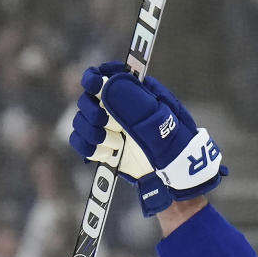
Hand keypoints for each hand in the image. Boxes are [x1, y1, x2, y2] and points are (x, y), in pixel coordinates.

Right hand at [69, 62, 225, 215]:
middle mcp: (121, 107)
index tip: (92, 84)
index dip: (96, 77)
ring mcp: (111, 126)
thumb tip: (108, 84)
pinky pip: (80, 140)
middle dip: (94, 113)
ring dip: (92, 133)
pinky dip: (88, 148)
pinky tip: (107, 154)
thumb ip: (136, 107)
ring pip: (81, 120)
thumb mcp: (162, 128)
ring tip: (115, 146)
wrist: (176, 182)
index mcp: (138, 94)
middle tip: (108, 126)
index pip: (108, 74)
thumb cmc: (177, 151)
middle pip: (88, 97)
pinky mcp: (103, 145)